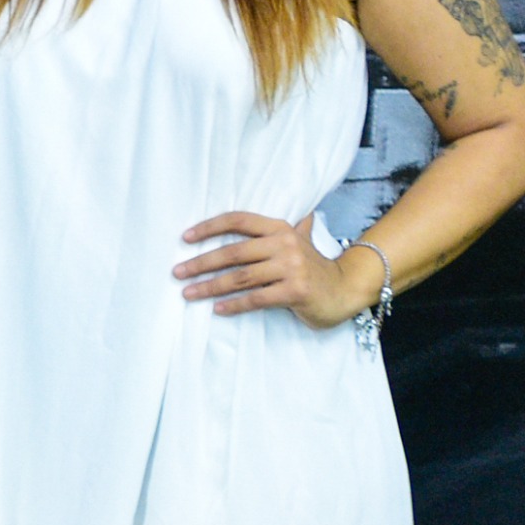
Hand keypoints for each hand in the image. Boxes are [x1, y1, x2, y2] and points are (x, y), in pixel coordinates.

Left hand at [175, 210, 363, 324]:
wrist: (346, 288)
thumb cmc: (315, 267)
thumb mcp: (299, 240)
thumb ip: (281, 228)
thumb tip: (266, 215)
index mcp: (280, 228)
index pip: (239, 221)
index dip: (210, 227)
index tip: (185, 238)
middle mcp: (285, 243)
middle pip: (234, 252)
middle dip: (201, 262)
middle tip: (177, 272)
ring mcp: (291, 267)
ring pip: (240, 277)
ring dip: (210, 286)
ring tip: (188, 293)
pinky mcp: (295, 291)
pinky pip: (256, 298)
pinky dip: (234, 305)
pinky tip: (217, 309)